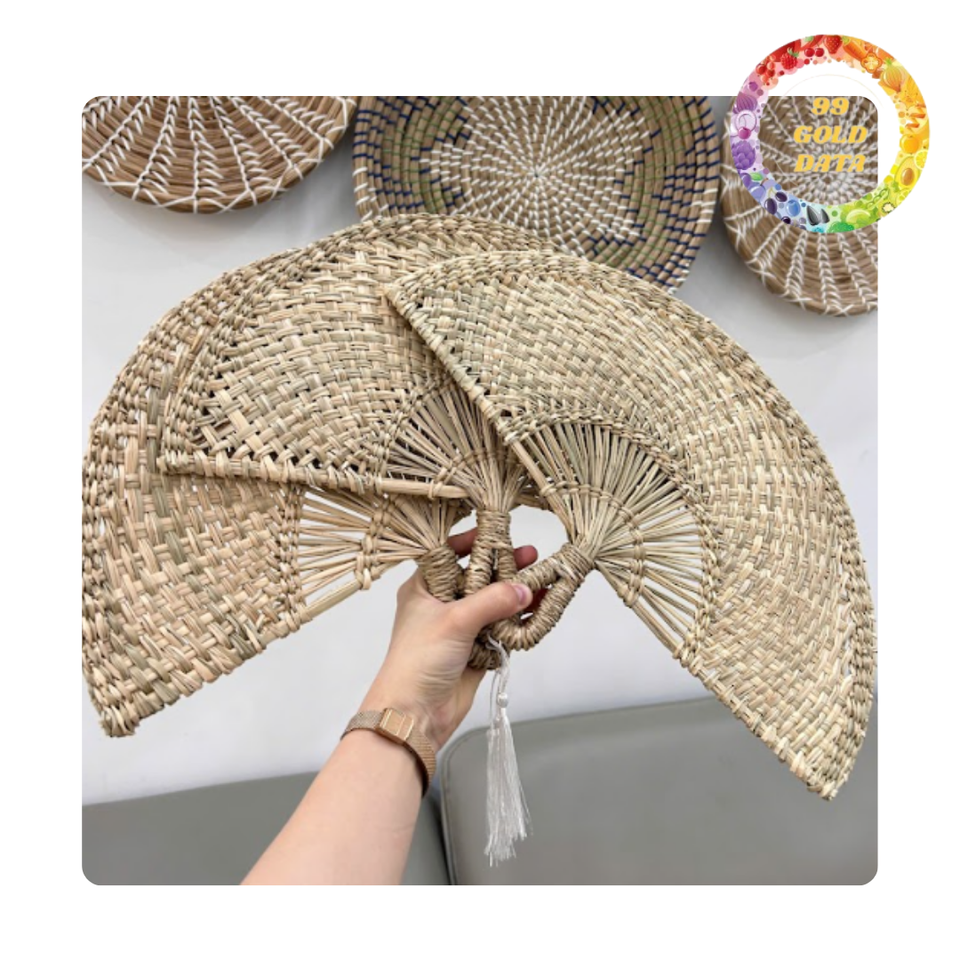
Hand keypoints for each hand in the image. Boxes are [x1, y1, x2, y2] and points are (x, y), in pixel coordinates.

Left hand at [359, 529, 535, 749]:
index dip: (473, 542)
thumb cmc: (416, 661)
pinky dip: (518, 623)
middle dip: (504, 569)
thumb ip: (492, 601)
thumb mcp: (455, 621)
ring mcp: (459, 628)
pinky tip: (538, 611)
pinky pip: (501, 631)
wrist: (414, 713)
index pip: (449, 555)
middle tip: (531, 556)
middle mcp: (441, 604)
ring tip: (543, 582)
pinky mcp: (475, 650)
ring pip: (493, 605)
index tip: (497, 533)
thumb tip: (522, 589)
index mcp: (424, 588)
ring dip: (516, 597)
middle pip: (478, 579)